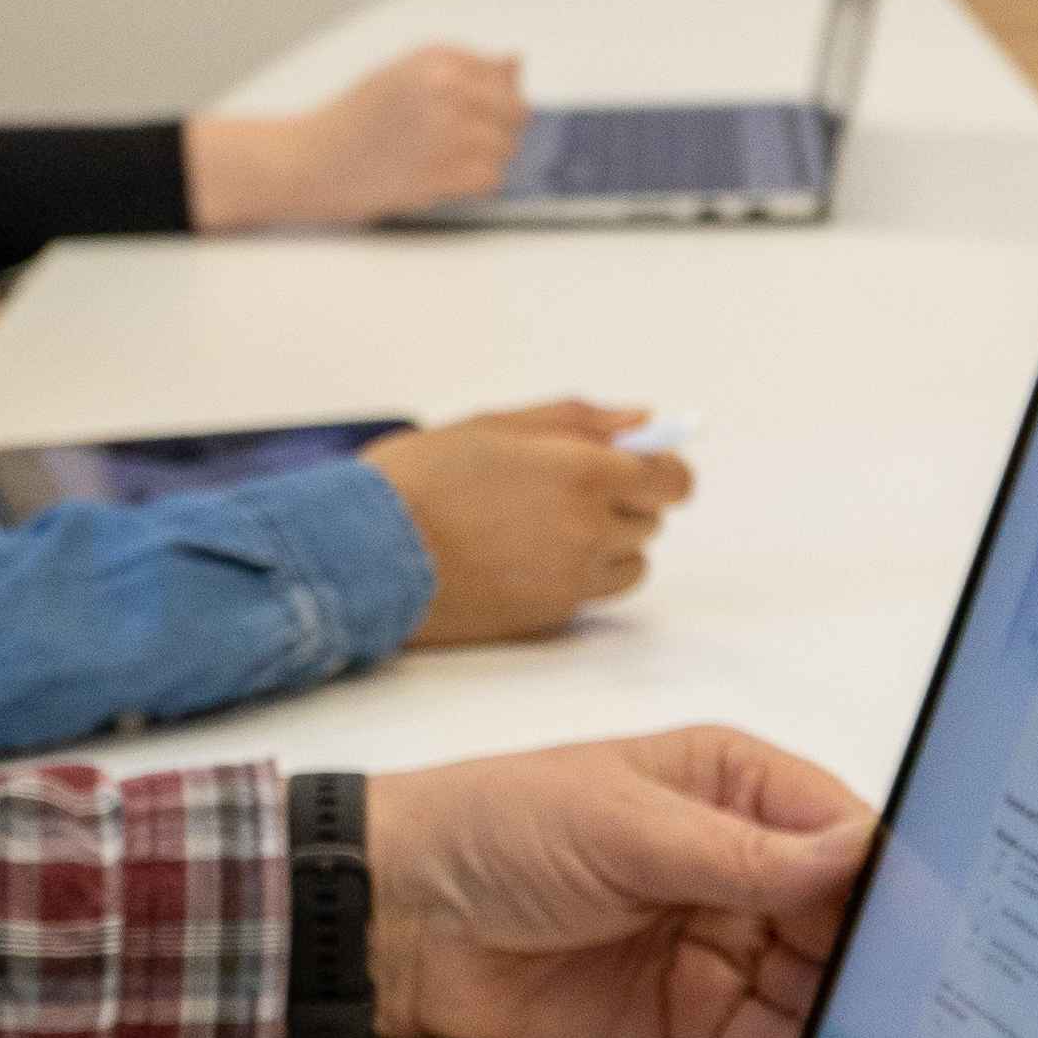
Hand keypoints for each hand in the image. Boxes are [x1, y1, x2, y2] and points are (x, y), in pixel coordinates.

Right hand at [187, 44, 528, 231]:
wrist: (313, 160)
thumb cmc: (356, 116)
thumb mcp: (406, 73)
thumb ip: (466, 67)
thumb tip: (518, 62)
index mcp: (437, 58)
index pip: (502, 76)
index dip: (495, 98)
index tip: (470, 112)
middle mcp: (445, 90)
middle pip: (515, 113)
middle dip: (499, 130)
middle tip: (464, 141)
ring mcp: (445, 133)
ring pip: (506, 149)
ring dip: (487, 159)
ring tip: (449, 159)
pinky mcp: (442, 173)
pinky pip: (490, 179)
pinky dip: (476, 183)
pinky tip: (446, 177)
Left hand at [363, 718, 869, 1037]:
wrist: (400, 922)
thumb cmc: (493, 828)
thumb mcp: (623, 827)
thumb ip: (739, 853)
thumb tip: (852, 850)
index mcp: (732, 786)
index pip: (838, 829)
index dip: (885, 872)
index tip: (926, 913)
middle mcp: (738, 865)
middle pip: (841, 914)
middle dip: (875, 951)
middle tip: (911, 992)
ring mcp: (718, 943)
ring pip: (816, 983)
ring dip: (847, 1010)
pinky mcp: (691, 1017)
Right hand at [371, 402, 692, 646]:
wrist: (366, 553)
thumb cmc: (421, 479)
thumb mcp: (496, 426)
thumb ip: (579, 420)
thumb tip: (642, 421)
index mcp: (583, 472)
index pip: (671, 480)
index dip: (662, 470)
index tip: (642, 464)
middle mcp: (590, 530)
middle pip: (651, 520)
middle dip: (624, 500)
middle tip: (567, 488)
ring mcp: (572, 579)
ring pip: (631, 563)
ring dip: (608, 543)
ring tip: (545, 526)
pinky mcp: (549, 617)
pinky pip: (593, 593)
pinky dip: (579, 575)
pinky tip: (526, 556)